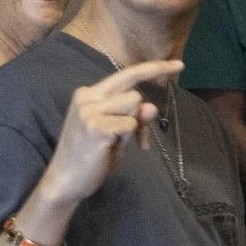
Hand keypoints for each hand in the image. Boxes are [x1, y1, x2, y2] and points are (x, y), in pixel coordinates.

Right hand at [36, 60, 182, 206]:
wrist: (66, 180)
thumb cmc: (92, 156)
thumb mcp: (117, 134)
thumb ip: (133, 117)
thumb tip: (151, 107)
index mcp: (89, 94)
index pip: (127, 74)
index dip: (155, 68)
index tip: (179, 65)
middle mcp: (87, 96)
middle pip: (134, 91)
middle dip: (147, 101)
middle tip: (158, 104)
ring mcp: (90, 110)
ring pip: (135, 106)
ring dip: (133, 128)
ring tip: (114, 143)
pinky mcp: (96, 126)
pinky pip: (131, 125)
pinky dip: (127, 139)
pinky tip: (109, 149)